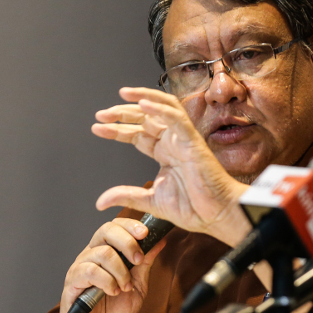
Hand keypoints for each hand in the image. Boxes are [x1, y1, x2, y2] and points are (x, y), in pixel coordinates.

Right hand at [59, 218, 167, 312]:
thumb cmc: (113, 311)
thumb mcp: (138, 285)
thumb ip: (145, 263)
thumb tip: (159, 240)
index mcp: (107, 252)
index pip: (115, 226)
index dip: (130, 225)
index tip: (146, 233)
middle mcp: (92, 254)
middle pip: (106, 230)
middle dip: (128, 242)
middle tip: (138, 260)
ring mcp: (80, 266)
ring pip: (102, 253)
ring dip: (120, 271)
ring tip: (125, 288)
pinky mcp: (73, 281)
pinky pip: (90, 271)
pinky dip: (107, 281)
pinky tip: (112, 292)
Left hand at [91, 87, 250, 245]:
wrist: (216, 215)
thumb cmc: (193, 208)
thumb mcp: (150, 201)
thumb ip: (126, 195)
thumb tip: (100, 202)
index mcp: (164, 153)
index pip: (137, 134)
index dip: (117, 129)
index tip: (97, 127)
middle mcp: (172, 143)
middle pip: (145, 118)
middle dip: (122, 113)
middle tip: (101, 114)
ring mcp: (182, 140)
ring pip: (162, 109)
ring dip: (142, 100)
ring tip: (121, 96)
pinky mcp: (193, 141)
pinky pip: (177, 119)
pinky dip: (161, 109)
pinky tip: (143, 105)